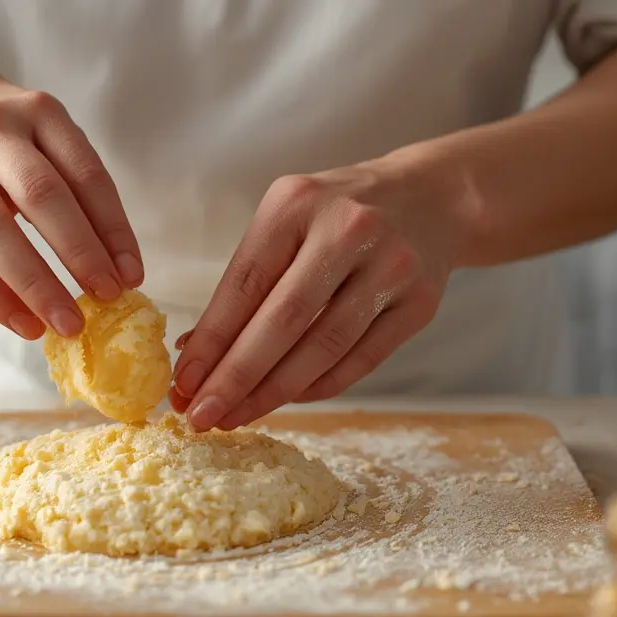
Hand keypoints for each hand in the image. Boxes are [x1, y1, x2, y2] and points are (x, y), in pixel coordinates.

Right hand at [0, 67, 142, 339]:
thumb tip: (120, 274)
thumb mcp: (55, 144)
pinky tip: (5, 314)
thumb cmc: (12, 141)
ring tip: (44, 328)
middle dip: (69, 260)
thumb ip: (87, 199)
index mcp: (37, 112)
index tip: (127, 280)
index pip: (83, 175)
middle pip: (34, 197)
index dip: (110, 231)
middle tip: (89, 313)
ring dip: (17, 290)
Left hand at [171, 160, 467, 430]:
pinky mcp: (420, 302)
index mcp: (297, 203)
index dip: (211, 340)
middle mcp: (347, 230)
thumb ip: (245, 282)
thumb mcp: (286, 223)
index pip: (245, 284)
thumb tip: (195, 352)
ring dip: (273, 392)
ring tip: (237, 417)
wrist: (433, 198)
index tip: (183, 382)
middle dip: (236, 377)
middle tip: (202, 415)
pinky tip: (287, 400)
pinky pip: (360, 359)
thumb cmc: (338, 216)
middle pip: (283, 321)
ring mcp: (390, 266)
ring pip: (323, 347)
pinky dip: (319, 387)